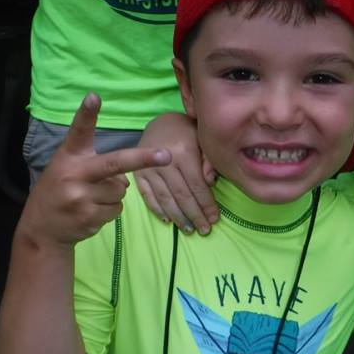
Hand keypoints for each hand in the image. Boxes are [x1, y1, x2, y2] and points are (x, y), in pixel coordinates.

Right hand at [19, 94, 170, 247]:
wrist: (42, 229)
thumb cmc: (60, 190)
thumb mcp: (67, 168)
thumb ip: (94, 165)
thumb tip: (125, 177)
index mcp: (69, 156)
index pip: (79, 132)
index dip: (87, 114)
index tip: (94, 97)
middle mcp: (74, 174)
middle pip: (115, 163)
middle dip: (143, 158)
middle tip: (167, 155)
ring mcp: (81, 197)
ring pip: (121, 190)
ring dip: (113, 194)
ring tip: (90, 198)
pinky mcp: (89, 216)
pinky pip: (118, 208)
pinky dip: (110, 210)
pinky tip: (90, 211)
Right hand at [134, 113, 218, 233]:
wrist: (161, 123)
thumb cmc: (188, 133)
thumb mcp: (202, 140)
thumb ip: (208, 161)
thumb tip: (210, 183)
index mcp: (183, 152)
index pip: (197, 185)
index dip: (206, 204)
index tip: (215, 219)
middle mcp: (164, 162)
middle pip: (182, 196)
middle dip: (195, 215)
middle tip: (205, 230)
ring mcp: (148, 169)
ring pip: (165, 199)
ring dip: (178, 218)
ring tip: (190, 230)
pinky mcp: (138, 175)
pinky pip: (148, 196)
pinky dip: (158, 210)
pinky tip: (168, 221)